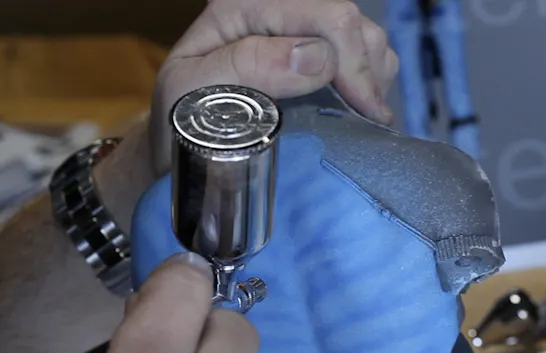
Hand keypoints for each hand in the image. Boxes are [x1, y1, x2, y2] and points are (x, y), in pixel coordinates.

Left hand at [148, 0, 398, 174]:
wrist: (173, 145)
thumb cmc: (176, 119)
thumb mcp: (189, 92)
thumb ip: (245, 66)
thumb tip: (317, 57)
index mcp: (243, 7)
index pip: (324, 16)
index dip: (350, 64)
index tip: (362, 112)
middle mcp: (273, 8)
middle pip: (349, 23)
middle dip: (366, 73)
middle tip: (369, 122)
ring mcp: (295, 30)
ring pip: (364, 36)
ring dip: (372, 77)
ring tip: (362, 117)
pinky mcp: (310, 54)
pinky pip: (364, 55)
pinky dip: (371, 82)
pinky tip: (357, 110)